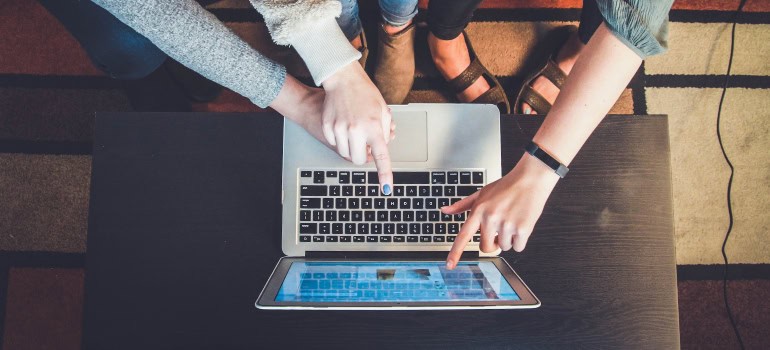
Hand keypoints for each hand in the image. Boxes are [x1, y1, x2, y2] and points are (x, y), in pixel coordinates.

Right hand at [321, 62, 393, 193]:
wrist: (343, 79)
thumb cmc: (365, 93)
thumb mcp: (383, 111)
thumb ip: (385, 132)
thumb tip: (381, 148)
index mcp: (374, 127)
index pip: (381, 157)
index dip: (385, 175)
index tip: (386, 189)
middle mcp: (356, 130)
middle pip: (358, 160)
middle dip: (363, 156)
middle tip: (366, 145)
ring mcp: (339, 129)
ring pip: (345, 154)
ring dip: (351, 148)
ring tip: (355, 131)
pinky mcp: (327, 127)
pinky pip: (334, 144)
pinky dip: (340, 140)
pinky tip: (343, 125)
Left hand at [442, 153, 560, 268]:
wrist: (530, 179)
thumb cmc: (506, 186)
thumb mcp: (481, 193)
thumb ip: (462, 205)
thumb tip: (445, 211)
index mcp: (479, 211)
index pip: (463, 236)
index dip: (455, 252)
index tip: (450, 265)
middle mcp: (491, 218)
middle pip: (486, 248)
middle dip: (493, 243)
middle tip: (499, 231)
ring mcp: (506, 224)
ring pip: (504, 247)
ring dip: (509, 239)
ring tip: (512, 220)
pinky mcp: (522, 229)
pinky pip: (518, 247)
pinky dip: (520, 240)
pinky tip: (521, 224)